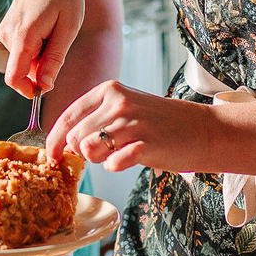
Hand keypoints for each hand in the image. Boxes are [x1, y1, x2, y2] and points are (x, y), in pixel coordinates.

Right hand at [0, 0, 86, 96]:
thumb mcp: (68, 29)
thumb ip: (54, 60)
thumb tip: (44, 87)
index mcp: (23, 35)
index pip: (14, 77)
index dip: (28, 91)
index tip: (45, 91)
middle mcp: (7, 34)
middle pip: (22, 69)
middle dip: (42, 66)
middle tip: (60, 42)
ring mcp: (4, 30)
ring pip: (22, 59)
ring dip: (40, 55)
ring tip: (53, 30)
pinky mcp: (6, 28)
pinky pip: (20, 49)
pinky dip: (35, 46)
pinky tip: (44, 26)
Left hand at [49, 79, 214, 174]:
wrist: (203, 130)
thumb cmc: (161, 123)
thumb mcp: (126, 109)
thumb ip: (97, 120)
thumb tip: (67, 144)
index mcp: (109, 90)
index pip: (67, 117)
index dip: (54, 141)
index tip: (52, 157)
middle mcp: (118, 102)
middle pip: (76, 137)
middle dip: (81, 153)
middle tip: (103, 153)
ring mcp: (132, 122)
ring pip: (89, 149)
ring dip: (98, 159)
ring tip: (118, 153)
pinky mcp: (145, 143)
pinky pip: (113, 162)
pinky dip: (115, 166)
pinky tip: (128, 159)